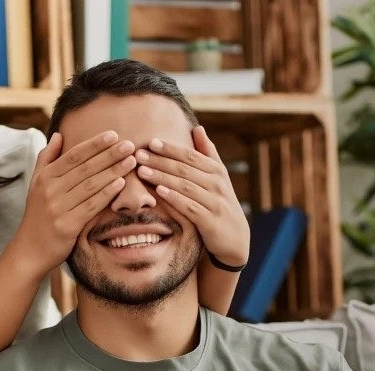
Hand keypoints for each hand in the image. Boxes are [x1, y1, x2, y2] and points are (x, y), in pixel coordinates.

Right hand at [13, 131, 136, 272]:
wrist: (29, 251)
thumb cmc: (37, 216)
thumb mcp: (36, 184)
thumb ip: (46, 158)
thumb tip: (58, 134)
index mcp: (45, 177)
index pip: (73, 155)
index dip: (94, 144)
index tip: (113, 135)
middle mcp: (50, 190)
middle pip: (85, 168)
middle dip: (109, 155)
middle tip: (129, 145)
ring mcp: (58, 208)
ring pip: (90, 185)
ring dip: (113, 171)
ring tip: (131, 161)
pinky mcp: (67, 226)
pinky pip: (90, 206)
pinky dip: (106, 194)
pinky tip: (121, 184)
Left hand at [135, 126, 249, 267]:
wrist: (235, 238)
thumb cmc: (220, 204)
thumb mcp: (218, 178)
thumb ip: (208, 154)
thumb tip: (197, 128)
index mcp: (216, 170)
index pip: (190, 155)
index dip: (170, 148)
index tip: (150, 142)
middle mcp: (217, 183)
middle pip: (185, 169)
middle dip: (160, 161)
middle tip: (139, 155)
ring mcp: (214, 202)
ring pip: (185, 185)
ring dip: (162, 177)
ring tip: (142, 171)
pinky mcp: (210, 220)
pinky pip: (189, 206)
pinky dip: (174, 198)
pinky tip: (159, 191)